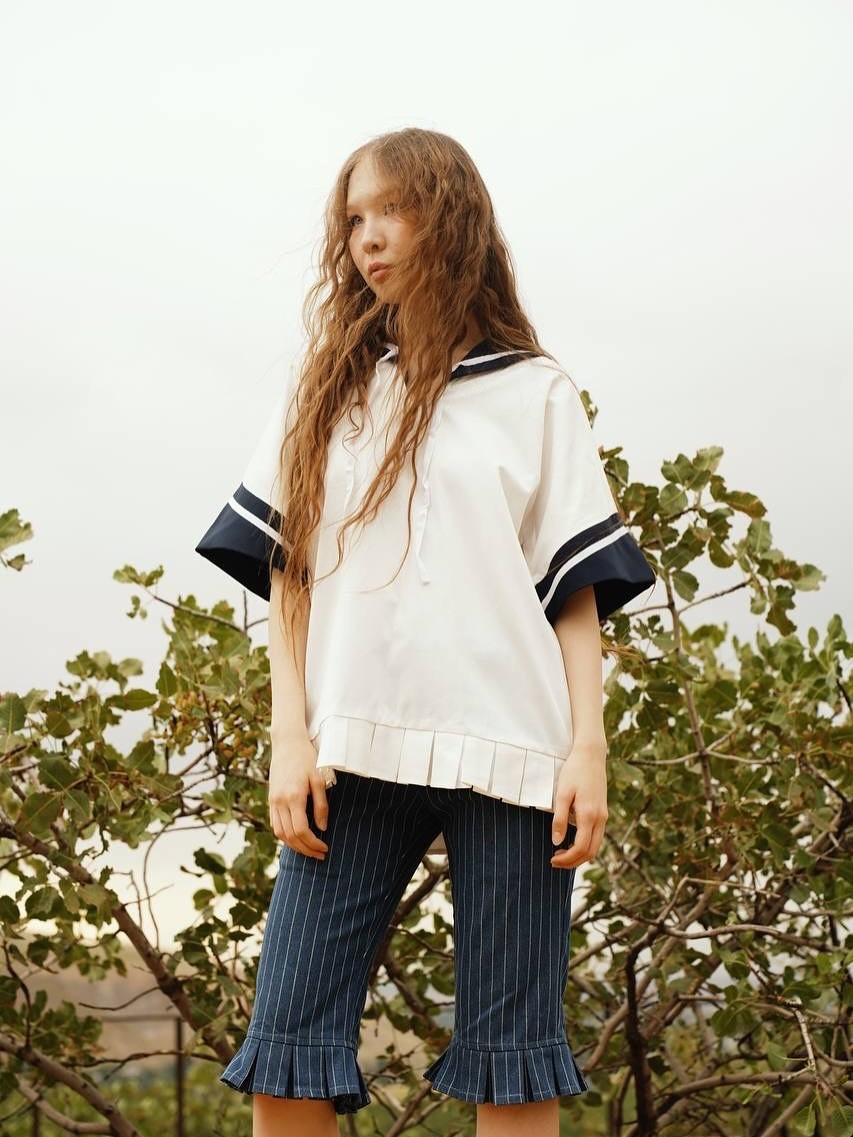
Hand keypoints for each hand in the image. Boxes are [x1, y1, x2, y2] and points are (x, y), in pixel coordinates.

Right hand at [268, 732, 329, 860]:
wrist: (287, 743)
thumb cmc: (306, 758)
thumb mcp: (319, 779)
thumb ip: (321, 804)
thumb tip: (323, 828)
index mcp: (293, 797)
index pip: (301, 830)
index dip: (313, 843)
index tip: (325, 847)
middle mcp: (279, 802)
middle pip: (289, 836)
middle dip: (305, 849)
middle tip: (320, 854)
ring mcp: (273, 801)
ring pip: (279, 833)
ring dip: (294, 845)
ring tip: (309, 849)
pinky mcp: (270, 799)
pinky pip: (275, 824)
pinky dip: (285, 835)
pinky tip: (297, 837)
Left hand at [550, 737, 607, 869]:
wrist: (591, 755)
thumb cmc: (574, 772)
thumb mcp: (562, 793)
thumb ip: (559, 818)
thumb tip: (556, 842)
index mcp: (589, 815)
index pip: (581, 848)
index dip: (567, 859)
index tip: (552, 860)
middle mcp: (600, 818)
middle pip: (591, 852)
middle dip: (573, 862)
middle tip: (555, 861)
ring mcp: (604, 816)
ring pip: (596, 846)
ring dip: (580, 855)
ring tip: (561, 854)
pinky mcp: (603, 813)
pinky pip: (597, 837)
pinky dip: (585, 846)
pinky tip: (571, 841)